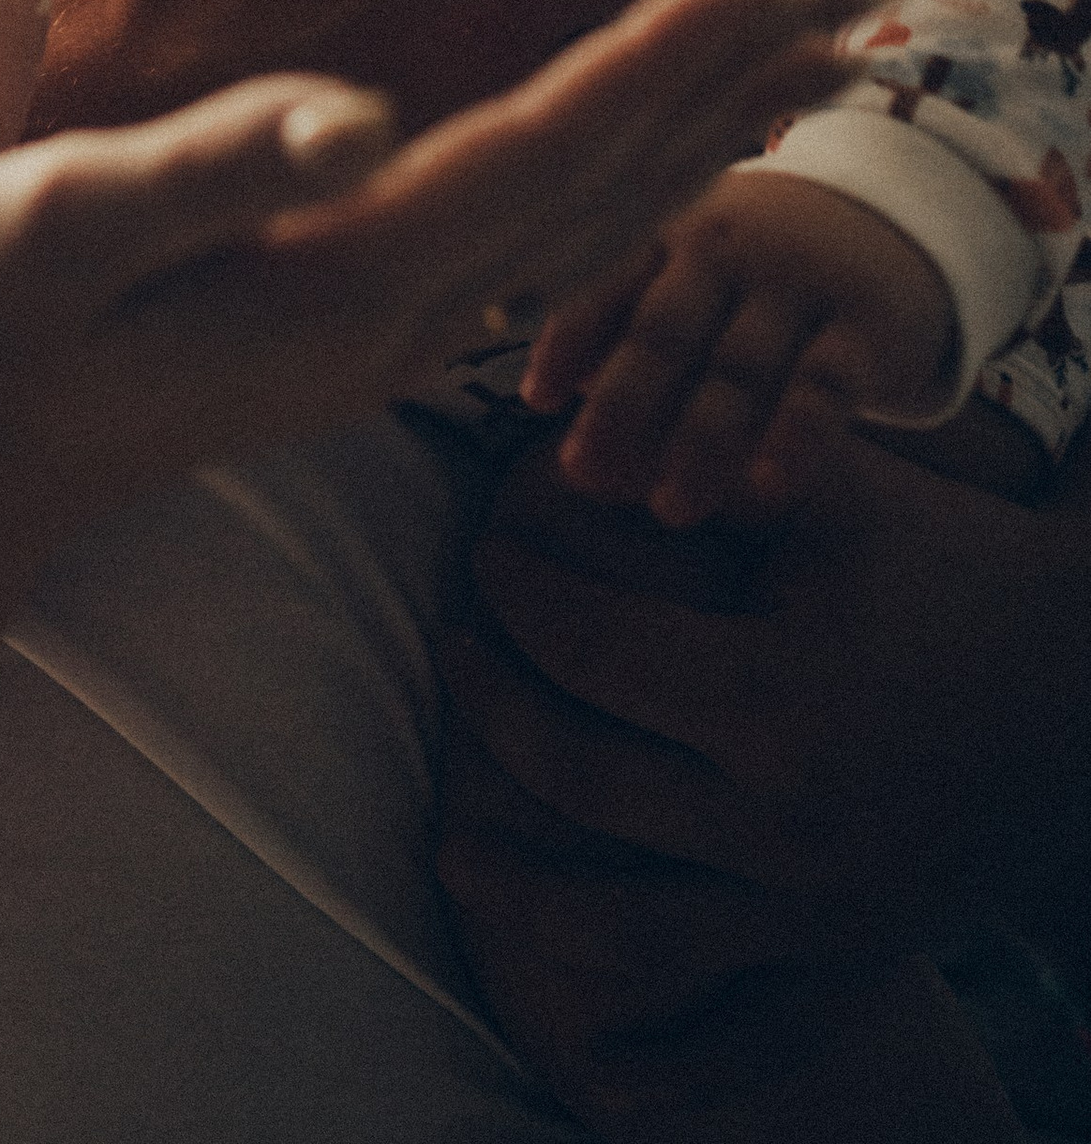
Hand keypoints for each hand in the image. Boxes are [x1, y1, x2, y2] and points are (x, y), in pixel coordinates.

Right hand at [0, 0, 859, 534]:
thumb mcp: (67, 221)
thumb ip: (213, 167)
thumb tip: (358, 117)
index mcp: (352, 267)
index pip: (556, 144)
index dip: (671, 54)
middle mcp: (409, 312)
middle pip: (617, 183)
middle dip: (736, 80)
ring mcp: (401, 335)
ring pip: (601, 221)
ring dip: (711, 129)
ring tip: (800, 60)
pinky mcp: (375, 331)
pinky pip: (554, 245)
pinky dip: (638, 180)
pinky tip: (660, 157)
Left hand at [434, 431, 1087, 1132]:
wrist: (1083, 694)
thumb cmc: (949, 567)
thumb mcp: (834, 495)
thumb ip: (705, 458)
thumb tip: (565, 433)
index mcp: (775, 699)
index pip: (587, 648)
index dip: (517, 592)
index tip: (485, 555)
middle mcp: (783, 823)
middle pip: (579, 774)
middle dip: (493, 706)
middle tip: (452, 645)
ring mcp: (812, 909)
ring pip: (623, 929)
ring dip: (522, 896)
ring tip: (453, 851)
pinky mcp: (843, 959)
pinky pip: (728, 1027)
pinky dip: (650, 1047)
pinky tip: (582, 1043)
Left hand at [525, 170, 956, 525]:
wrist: (897, 208)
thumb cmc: (764, 264)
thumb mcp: (696, 268)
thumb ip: (628, 320)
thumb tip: (547, 399)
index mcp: (675, 233)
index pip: (611, 286)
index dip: (571, 342)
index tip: (536, 401)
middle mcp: (730, 250)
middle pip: (665, 330)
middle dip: (621, 405)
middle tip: (584, 473)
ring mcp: (799, 283)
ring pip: (740, 366)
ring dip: (699, 440)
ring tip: (669, 509)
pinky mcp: (866, 325)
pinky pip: (825, 386)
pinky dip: (793, 438)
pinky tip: (766, 488)